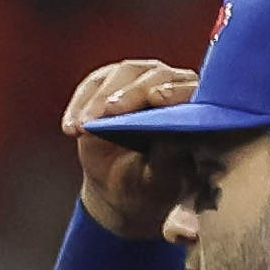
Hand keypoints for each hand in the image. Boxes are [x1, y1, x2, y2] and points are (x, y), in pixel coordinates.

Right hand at [63, 56, 201, 236]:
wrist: (126, 192)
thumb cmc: (156, 189)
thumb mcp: (165, 189)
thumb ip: (175, 186)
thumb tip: (181, 197)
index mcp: (199, 108)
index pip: (192, 91)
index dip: (177, 93)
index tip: (158, 100)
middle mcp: (174, 84)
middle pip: (157, 74)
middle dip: (132, 93)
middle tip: (110, 111)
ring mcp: (143, 77)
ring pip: (126, 72)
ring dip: (102, 97)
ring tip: (85, 124)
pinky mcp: (112, 80)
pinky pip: (95, 83)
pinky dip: (81, 102)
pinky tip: (71, 128)